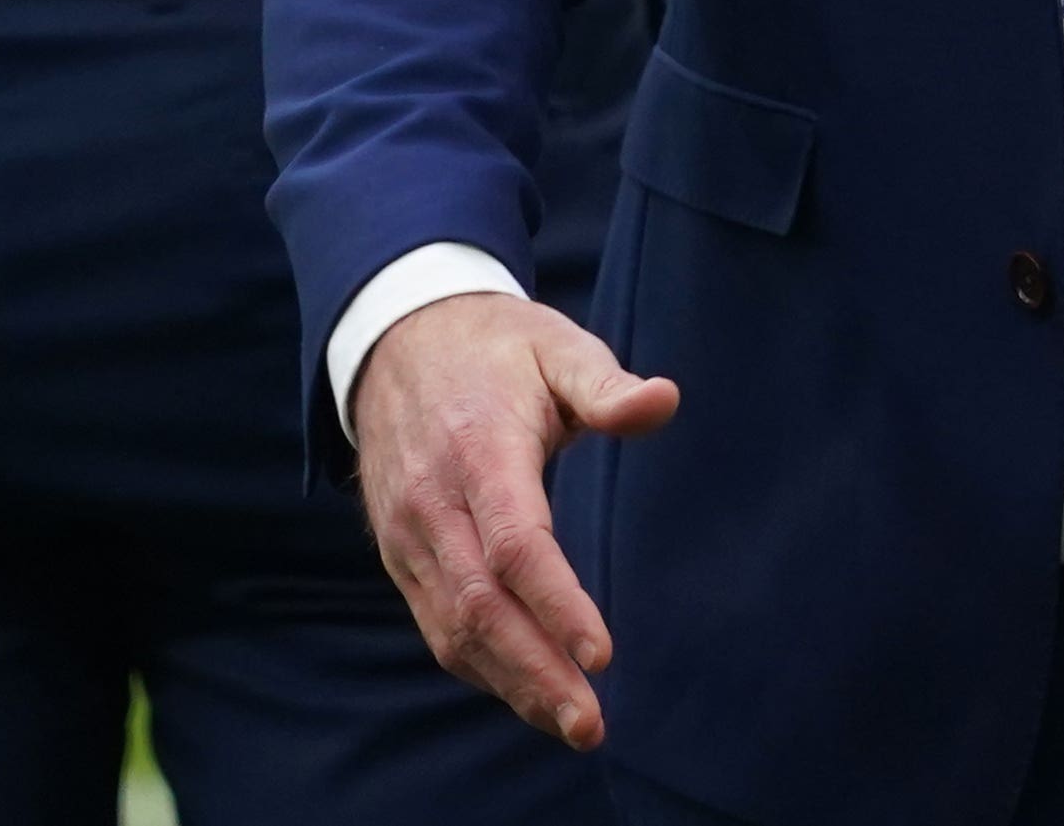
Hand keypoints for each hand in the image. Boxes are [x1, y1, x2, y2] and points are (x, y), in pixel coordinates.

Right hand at [351, 291, 681, 746]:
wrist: (398, 341)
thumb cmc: (497, 349)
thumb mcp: (555, 345)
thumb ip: (606, 384)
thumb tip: (665, 400)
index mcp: (479, 448)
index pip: (515, 543)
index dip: (557, 604)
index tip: (602, 654)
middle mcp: (434, 502)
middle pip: (481, 605)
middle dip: (535, 671)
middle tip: (591, 722)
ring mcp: (408, 533)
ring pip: (453, 628)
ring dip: (510, 683)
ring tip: (571, 723)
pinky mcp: (399, 553)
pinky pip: (436, 622)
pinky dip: (480, 665)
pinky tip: (527, 690)